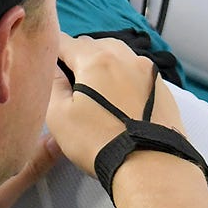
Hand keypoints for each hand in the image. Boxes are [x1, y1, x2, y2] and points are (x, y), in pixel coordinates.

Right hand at [48, 36, 192, 187]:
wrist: (150, 166)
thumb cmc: (99, 142)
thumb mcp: (60, 117)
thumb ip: (51, 85)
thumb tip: (52, 68)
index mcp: (96, 60)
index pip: (65, 42)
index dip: (52, 51)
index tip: (47, 64)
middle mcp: (124, 57)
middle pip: (93, 45)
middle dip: (78, 57)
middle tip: (70, 81)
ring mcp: (147, 70)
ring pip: (118, 55)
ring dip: (103, 64)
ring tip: (96, 88)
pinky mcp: (161, 86)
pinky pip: (136, 71)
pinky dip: (124, 77)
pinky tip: (120, 99)